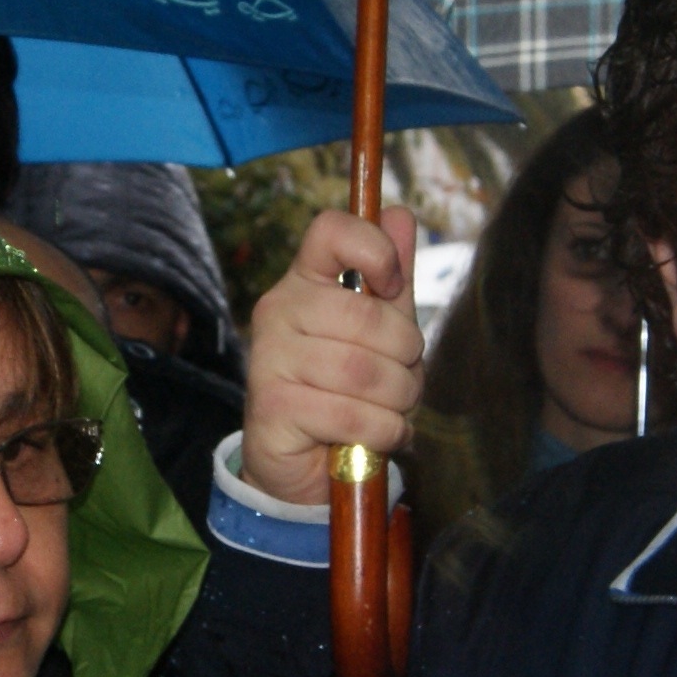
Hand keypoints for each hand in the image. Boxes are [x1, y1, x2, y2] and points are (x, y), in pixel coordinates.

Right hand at [242, 206, 424, 504]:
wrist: (300, 462)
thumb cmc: (343, 388)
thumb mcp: (377, 332)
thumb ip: (389, 278)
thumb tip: (399, 214)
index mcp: (305, 281)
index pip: (332, 231)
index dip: (376, 251)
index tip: (392, 287)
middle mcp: (279, 310)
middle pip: (368, 316)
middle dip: (406, 358)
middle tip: (403, 380)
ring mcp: (270, 358)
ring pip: (364, 371)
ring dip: (398, 400)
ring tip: (392, 409)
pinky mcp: (273, 406)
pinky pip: (352, 414)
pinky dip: (383, 431)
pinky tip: (379, 434)